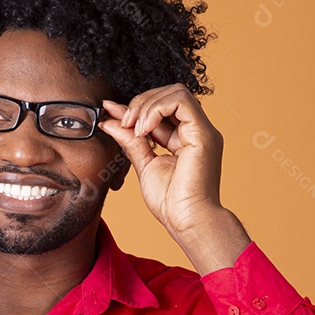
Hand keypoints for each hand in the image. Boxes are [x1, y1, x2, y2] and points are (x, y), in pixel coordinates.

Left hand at [99, 84, 250, 272]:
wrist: (187, 221)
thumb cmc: (171, 202)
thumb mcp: (143, 164)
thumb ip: (130, 141)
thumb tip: (110, 121)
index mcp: (184, 138)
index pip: (161, 108)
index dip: (135, 107)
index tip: (111, 112)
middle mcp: (195, 131)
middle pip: (169, 94)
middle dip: (140, 102)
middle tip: (122, 121)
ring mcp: (202, 131)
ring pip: (175, 92)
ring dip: (147, 104)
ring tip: (133, 127)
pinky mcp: (203, 135)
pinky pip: (181, 101)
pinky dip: (157, 109)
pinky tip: (143, 128)